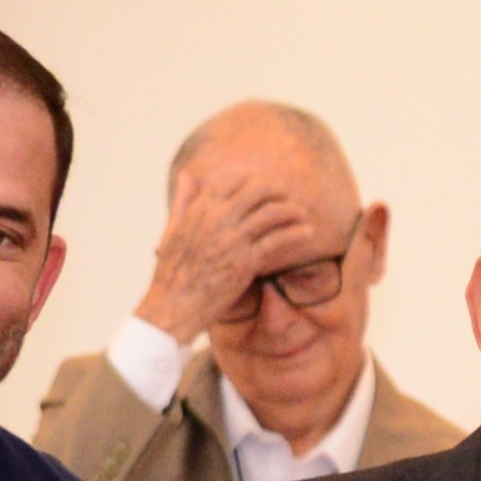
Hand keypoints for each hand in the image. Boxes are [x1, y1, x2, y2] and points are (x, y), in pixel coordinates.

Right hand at [134, 169, 326, 344]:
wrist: (173, 305)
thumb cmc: (172, 271)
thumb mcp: (172, 229)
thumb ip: (183, 201)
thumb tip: (187, 175)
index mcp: (199, 210)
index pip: (231, 180)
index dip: (252, 180)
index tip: (265, 186)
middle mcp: (217, 219)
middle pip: (256, 191)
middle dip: (277, 191)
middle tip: (288, 199)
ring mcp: (233, 240)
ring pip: (271, 213)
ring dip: (292, 210)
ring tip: (303, 214)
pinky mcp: (246, 262)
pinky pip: (278, 240)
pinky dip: (296, 233)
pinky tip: (308, 233)